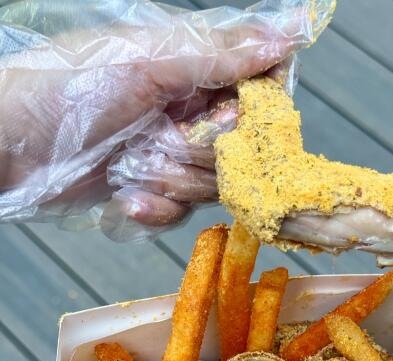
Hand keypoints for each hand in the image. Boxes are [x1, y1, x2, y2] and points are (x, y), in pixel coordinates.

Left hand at [0, 0, 332, 239]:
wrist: (11, 145)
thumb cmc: (69, 89)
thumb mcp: (148, 62)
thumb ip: (218, 54)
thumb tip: (286, 36)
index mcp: (194, 68)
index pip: (259, 90)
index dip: (255, 112)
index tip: (231, 119)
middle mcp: (189, 112)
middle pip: (240, 149)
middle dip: (200, 154)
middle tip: (163, 140)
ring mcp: (171, 155)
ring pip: (210, 186)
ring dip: (169, 181)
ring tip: (130, 164)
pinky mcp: (152, 192)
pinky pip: (180, 213)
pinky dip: (152, 209)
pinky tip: (122, 194)